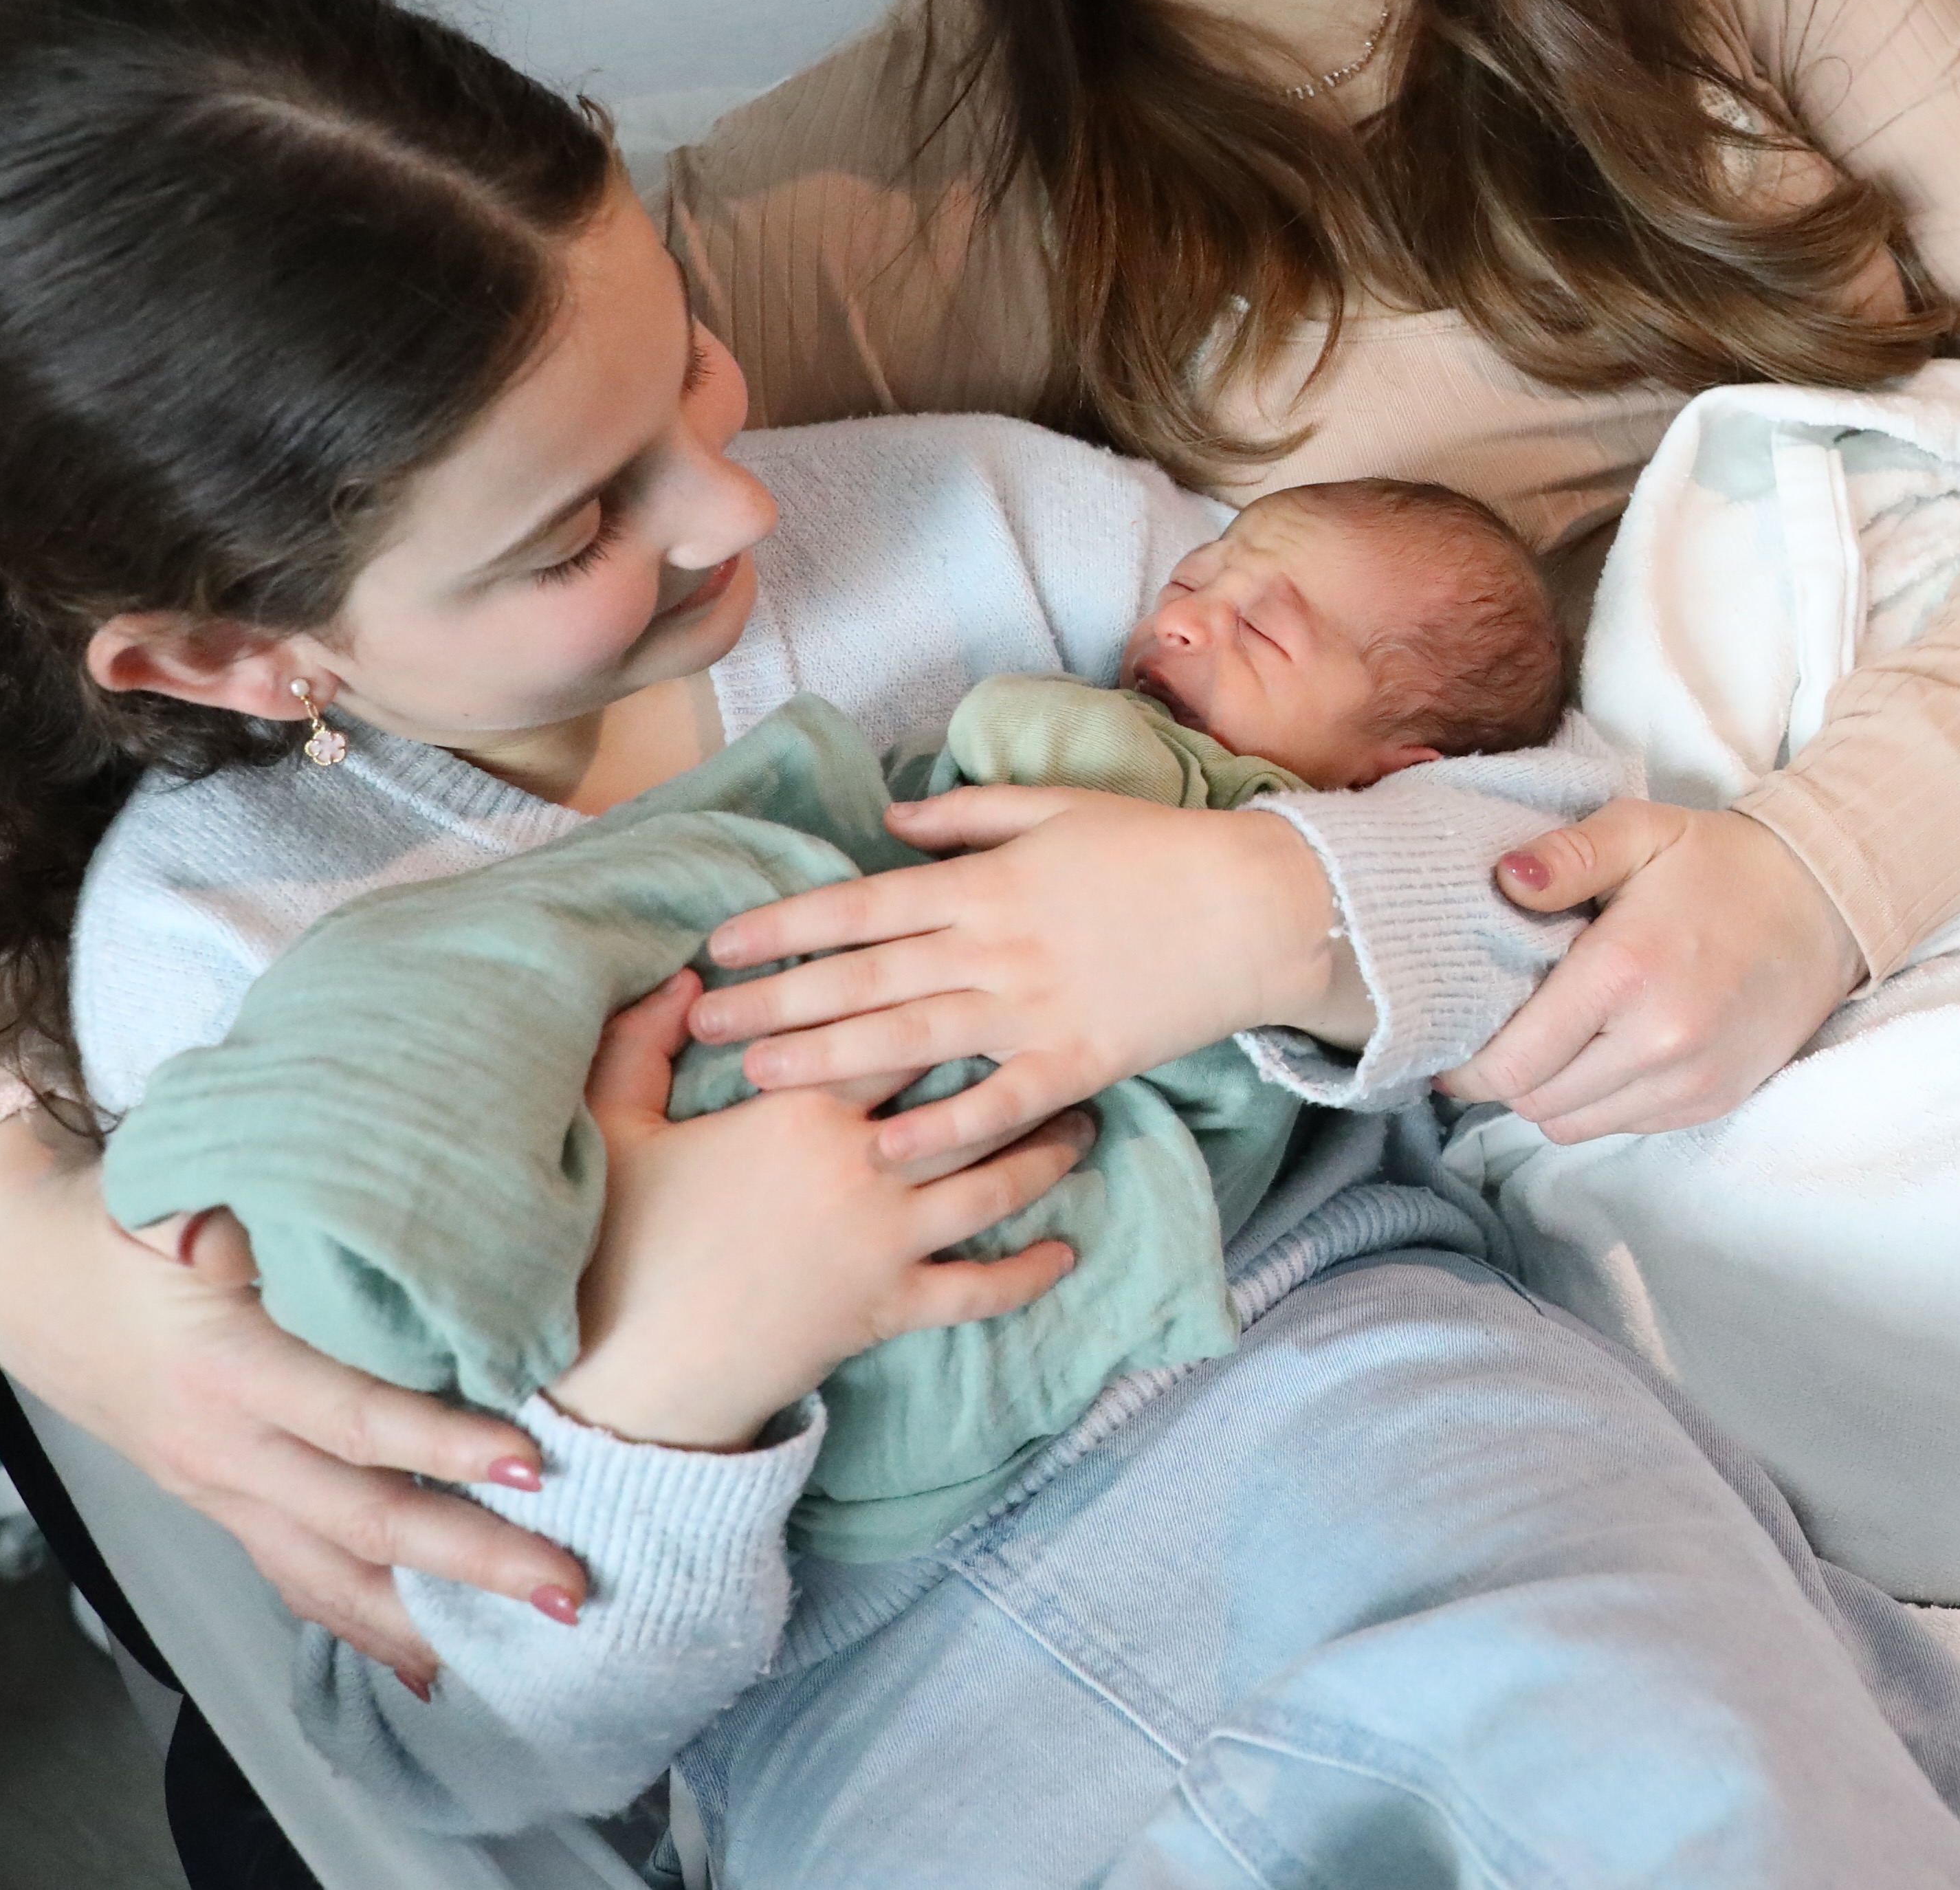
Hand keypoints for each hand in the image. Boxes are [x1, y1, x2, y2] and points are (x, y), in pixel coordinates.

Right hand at [0, 1110, 582, 1693]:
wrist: (31, 1275)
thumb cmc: (130, 1220)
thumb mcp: (201, 1200)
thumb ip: (294, 1217)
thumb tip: (402, 1213)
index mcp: (228, 1370)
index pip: (357, 1421)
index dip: (445, 1446)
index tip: (534, 1463)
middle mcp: (225, 1449)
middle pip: (362, 1523)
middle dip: (473, 1561)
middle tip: (569, 1585)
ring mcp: (221, 1490)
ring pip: (332, 1575)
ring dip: (431, 1615)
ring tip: (530, 1635)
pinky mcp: (224, 1505)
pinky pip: (299, 1579)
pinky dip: (364, 1624)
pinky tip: (429, 1662)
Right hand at [551, 973, 1095, 1452]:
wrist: (637, 1370)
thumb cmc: (621, 1237)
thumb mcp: (616, 1124)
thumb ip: (644, 1039)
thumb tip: (685, 976)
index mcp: (802, 1108)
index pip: (891, 1029)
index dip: (936, 995)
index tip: (980, 968)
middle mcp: (863, 1165)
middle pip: (968, 1100)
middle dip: (1023, 1067)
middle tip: (1066, 1038)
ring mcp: (886, 1241)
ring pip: (994, 1185)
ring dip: (1047, 1155)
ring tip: (1082, 1125)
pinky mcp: (892, 1309)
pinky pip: (981, 1290)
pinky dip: (1028, 1273)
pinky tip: (1064, 1253)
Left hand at [687, 786, 1359, 1167]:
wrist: (1253, 906)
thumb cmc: (1155, 850)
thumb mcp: (1058, 809)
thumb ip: (968, 816)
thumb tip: (889, 822)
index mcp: (986, 883)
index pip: (863, 904)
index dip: (787, 925)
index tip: (720, 943)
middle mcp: (995, 946)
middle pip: (867, 975)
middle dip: (780, 999)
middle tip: (706, 1023)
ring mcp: (1034, 1008)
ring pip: (912, 1037)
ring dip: (830, 1060)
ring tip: (756, 1077)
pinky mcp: (1075, 1062)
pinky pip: (997, 1102)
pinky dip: (942, 1129)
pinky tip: (885, 1150)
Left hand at [1435, 803, 1860, 1141]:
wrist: (1824, 903)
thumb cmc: (1718, 863)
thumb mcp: (1639, 830)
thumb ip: (1566, 855)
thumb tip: (1503, 879)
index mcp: (1626, 973)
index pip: (1515, 1061)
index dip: (1466, 1065)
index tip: (1446, 1044)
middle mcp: (1658, 1042)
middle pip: (1536, 1102)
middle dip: (1500, 1078)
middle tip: (1490, 1038)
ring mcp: (1690, 1082)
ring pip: (1573, 1126)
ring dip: (1545, 1095)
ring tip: (1540, 1045)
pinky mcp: (1712, 1101)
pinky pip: (1622, 1126)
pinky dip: (1593, 1103)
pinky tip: (1594, 1055)